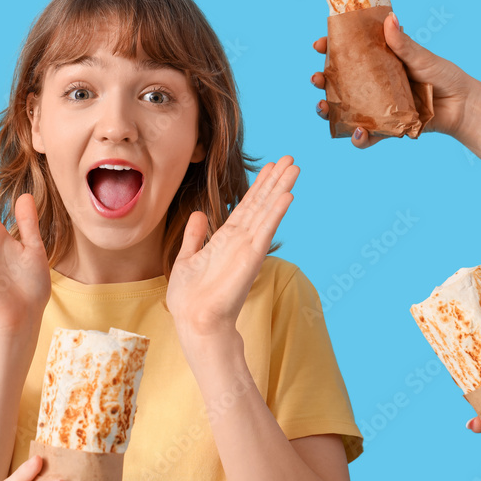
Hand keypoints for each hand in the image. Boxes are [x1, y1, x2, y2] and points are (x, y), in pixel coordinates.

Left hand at [166, 155, 298, 337]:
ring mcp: (247, 248)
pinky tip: (287, 195)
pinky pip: (265, 231)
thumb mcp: (186, 259)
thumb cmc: (190, 298)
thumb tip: (198, 214)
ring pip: (267, 212)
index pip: (246, 207)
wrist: (195, 322)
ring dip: (280, 189)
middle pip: (261, 204)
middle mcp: (240, 241)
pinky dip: (275, 213)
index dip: (258, 186)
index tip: (270, 167)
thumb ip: (194, 237)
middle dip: (274, 181)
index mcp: (226, 240)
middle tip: (290, 158)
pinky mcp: (251, 258)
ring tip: (294, 167)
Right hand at [311, 11, 473, 147]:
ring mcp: (377, 108)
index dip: (330, 50)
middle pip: (339, 85)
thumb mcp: (421, 57)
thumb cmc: (443, 76)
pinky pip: (368, 136)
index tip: (319, 45)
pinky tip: (359, 135)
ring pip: (345, 112)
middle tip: (315, 78)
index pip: (348, 55)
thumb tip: (390, 18)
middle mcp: (373, 87)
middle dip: (322, 82)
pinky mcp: (386, 129)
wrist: (462, 105)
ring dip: (329, 111)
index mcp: (379, 64)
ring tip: (323, 107)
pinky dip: (360, 139)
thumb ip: (403, 43)